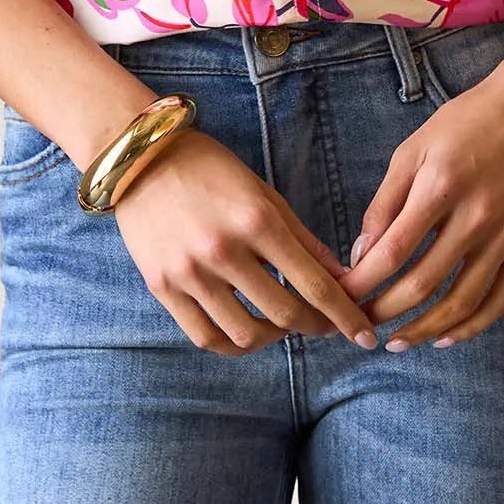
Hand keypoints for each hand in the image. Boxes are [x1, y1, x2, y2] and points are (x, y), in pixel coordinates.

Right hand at [112, 129, 379, 356]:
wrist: (140, 160)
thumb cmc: (210, 170)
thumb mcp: (264, 194)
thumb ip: (302, 238)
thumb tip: (341, 278)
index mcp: (256, 221)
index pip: (313, 284)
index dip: (344, 315)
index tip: (363, 334)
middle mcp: (223, 251)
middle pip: (284, 314)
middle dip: (314, 327)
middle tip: (325, 327)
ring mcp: (189, 273)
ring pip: (245, 334)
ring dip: (274, 338)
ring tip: (282, 326)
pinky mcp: (162, 288)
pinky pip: (205, 337)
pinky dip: (233, 344)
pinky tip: (246, 333)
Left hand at [332, 66, 503, 349]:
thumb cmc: (467, 123)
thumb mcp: (414, 149)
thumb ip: (385, 202)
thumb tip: (361, 255)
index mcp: (441, 186)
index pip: (392, 251)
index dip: (361, 283)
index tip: (339, 298)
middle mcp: (477, 216)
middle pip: (423, 283)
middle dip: (385, 311)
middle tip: (360, 324)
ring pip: (462, 302)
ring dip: (425, 329)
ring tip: (397, 342)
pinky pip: (500, 300)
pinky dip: (472, 326)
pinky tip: (446, 337)